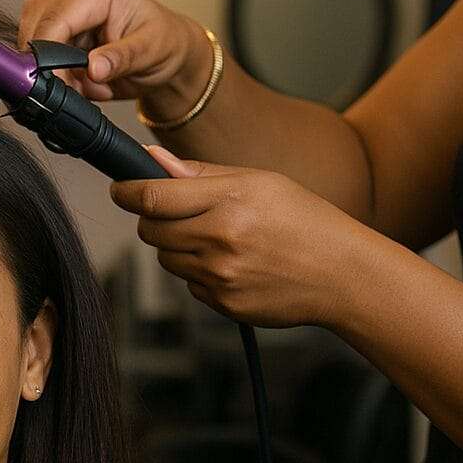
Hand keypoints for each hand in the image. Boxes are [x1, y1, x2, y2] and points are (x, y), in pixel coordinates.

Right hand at [18, 0, 206, 105]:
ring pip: (31, 51)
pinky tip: (83, 78)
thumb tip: (93, 68)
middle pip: (33, 35)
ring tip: (91, 81)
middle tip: (85, 88)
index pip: (53, 21)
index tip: (62, 87)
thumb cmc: (162, 42)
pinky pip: (38, 61)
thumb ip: (120, 59)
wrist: (164, 51)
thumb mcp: (150, 51)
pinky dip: (58, 77)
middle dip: (54, 70)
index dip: (49, 58)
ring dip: (58, 75)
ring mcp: (54, 9)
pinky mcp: (48, 28)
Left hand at [112, 146, 371, 328]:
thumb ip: (200, 173)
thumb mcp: (259, 181)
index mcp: (230, 200)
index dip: (126, 191)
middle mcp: (221, 239)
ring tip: (220, 238)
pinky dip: (201, 273)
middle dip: (154, 219)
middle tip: (180, 212)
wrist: (343, 274)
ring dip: (178, 247)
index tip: (120, 188)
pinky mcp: (223, 303)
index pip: (152, 197)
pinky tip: (235, 264)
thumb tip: (151, 159)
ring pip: (166, 259)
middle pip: (150, 230)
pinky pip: (190, 284)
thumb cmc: (304, 220)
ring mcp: (220, 276)